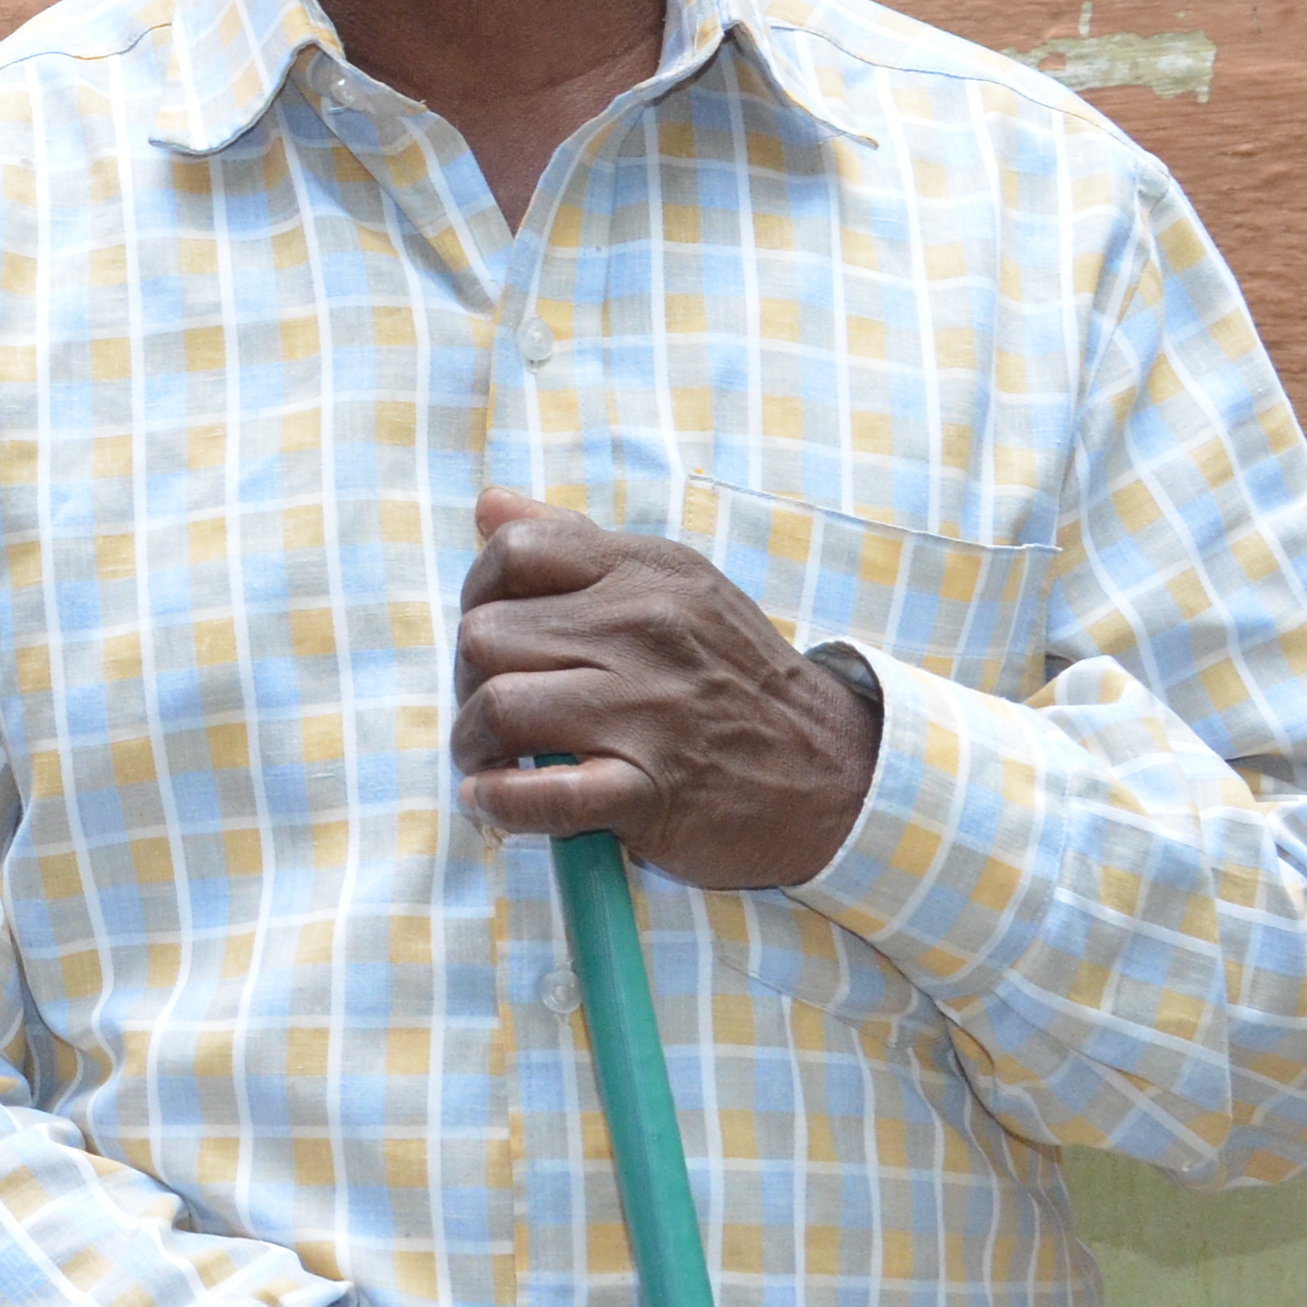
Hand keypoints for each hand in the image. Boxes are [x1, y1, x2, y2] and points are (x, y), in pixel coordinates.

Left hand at [452, 487, 881, 889]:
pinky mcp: (651, 791)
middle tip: (493, 711)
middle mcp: (646, 632)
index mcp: (648, 574)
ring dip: (472, 745)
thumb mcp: (675, 586)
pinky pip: (540, 794)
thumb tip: (487, 503)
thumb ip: (576, 543)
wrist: (838, 776)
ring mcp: (648, 712)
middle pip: (485, 637)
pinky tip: (493, 801)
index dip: (477, 594)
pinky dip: (497, 803)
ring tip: (490, 759)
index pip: (513, 552)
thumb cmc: (737, 680)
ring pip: (498, 709)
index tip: (494, 636)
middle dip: (468, 679)